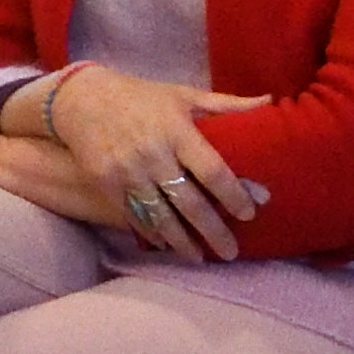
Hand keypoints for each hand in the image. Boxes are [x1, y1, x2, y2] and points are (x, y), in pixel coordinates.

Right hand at [34, 61, 271, 263]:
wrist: (83, 100)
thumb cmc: (142, 97)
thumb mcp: (184, 94)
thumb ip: (226, 105)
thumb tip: (270, 102)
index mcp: (178, 131)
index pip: (213, 170)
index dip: (233, 194)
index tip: (250, 214)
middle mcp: (154, 154)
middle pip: (189, 202)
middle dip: (212, 231)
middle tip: (231, 252)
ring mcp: (128, 172)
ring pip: (161, 216)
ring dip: (182, 241)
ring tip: (200, 258)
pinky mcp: (106, 183)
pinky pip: (134, 215)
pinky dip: (151, 232)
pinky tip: (167, 245)